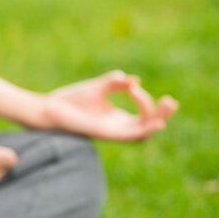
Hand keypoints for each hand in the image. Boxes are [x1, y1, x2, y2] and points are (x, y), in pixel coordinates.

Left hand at [42, 70, 178, 140]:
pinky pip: (130, 137)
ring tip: (167, 104)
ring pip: (143, 133)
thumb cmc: (69, 102)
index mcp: (116, 119)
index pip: (143, 115)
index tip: (131, 86)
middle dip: (163, 114)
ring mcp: (111, 132)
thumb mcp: (96, 89)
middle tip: (171, 101)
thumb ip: (114, 84)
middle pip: (149, 126)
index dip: (145, 100)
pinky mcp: (104, 133)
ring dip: (158, 120)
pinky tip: (155, 121)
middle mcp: (117, 128)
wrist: (48, 110)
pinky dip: (144, 130)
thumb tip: (134, 80)